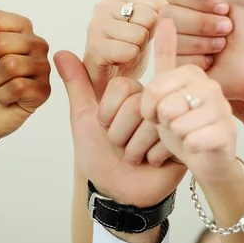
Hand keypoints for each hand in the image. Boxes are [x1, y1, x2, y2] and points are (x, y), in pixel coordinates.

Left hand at [54, 51, 185, 207]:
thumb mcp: (83, 118)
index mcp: (132, 93)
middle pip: (136, 105)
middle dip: (120, 134)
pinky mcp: (184, 139)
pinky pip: (167, 141)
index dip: (108, 112)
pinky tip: (152, 162)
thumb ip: (77, 85)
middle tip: (121, 145)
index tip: (105, 126)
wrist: (118, 191)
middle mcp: (154, 102)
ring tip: (136, 155)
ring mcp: (171, 119)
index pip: (122, 87)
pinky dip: (152, 158)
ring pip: (152, 123)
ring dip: (135, 148)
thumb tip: (60, 51)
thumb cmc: (100, 154)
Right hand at [84, 0, 164, 99]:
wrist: (112, 83)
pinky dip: (130, 61)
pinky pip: (129, 50)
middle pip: (150, 17)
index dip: (159, 24)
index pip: (157, 3)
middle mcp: (103, 5)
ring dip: (140, 50)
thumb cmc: (129, 50)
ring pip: (140, 35)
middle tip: (137, 45)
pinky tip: (120, 63)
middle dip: (150, 36)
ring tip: (128, 54)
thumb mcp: (142, 17)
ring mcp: (95, 26)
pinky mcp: (93, 48)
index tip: (147, 33)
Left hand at [141, 19, 236, 183]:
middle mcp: (211, 86)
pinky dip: (189, 150)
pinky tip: (198, 147)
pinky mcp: (228, 132)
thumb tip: (164, 16)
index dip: (148, 110)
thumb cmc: (180, 126)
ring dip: (177, 138)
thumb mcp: (163, 93)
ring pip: (178, 125)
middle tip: (175, 126)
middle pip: (165, 107)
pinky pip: (192, 141)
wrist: (207, 162)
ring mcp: (222, 109)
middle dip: (163, 125)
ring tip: (187, 135)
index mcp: (192, 73)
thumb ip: (161, 60)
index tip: (159, 113)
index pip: (152, 90)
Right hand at [157, 3, 232, 69]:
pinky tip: (213, 59)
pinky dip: (193, 58)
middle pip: (167, 16)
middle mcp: (189, 19)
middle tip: (227, 27)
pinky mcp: (184, 68)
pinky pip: (172, 59)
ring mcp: (185, 44)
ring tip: (223, 44)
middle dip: (198, 22)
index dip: (195, 2)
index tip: (224, 7)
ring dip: (197, 41)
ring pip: (168, 37)